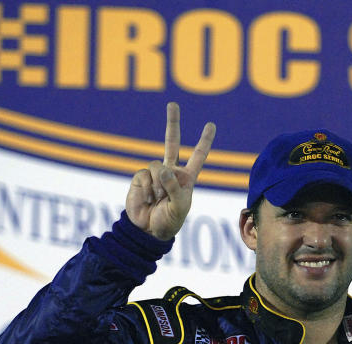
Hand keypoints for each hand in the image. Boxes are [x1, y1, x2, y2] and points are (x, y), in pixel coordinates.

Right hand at [126, 102, 215, 240]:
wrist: (148, 230)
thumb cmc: (169, 220)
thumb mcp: (179, 206)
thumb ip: (173, 187)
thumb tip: (164, 169)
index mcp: (187, 177)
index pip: (198, 155)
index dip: (204, 141)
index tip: (211, 124)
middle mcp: (171, 171)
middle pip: (172, 142)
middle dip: (172, 122)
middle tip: (173, 104)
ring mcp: (155, 173)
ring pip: (157, 165)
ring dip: (158, 184)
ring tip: (158, 199)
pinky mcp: (140, 177)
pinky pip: (144, 175)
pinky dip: (147, 188)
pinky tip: (147, 199)